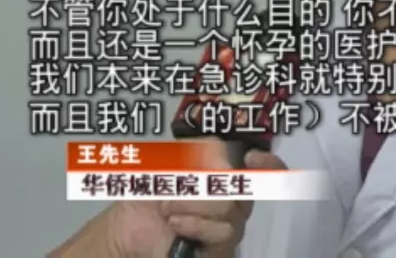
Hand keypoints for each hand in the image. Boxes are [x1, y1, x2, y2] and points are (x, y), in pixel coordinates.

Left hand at [108, 139, 287, 257]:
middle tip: (174, 187)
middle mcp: (233, 204)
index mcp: (224, 179)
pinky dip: (197, 224)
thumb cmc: (146, 198)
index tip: (252, 156)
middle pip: (246, 187)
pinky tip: (176, 223)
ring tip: (167, 210)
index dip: (269, 163)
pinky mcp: (222, 251)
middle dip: (207, 182)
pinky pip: (224, 232)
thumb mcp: (166, 163)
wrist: (125, 234)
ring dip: (194, 205)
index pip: (264, 171)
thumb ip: (195, 150)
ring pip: (232, 209)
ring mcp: (229, 229)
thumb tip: (221, 147)